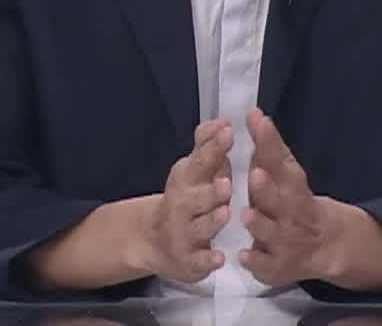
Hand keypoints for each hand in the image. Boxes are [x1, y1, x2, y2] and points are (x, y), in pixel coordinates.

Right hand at [136, 117, 232, 282]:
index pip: (200, 161)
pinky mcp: (189, 260)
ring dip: (211, 220)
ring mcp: (184, 234)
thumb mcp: (192, 170)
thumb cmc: (185, 198)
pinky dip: (207, 261)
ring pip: (200, 227)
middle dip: (211, 190)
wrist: (152, 240)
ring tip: (225, 212)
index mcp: (186, 179)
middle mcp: (182, 205)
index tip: (229, 132)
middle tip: (226, 183)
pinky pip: (198, 261)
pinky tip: (218, 259)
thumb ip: (207, 146)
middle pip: (197, 197)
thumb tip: (223, 120)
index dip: (214, 147)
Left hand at [238, 107, 343, 285]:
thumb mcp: (287, 175)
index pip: (283, 162)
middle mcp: (291, 214)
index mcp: (293, 187)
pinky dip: (256, 262)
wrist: (324, 244)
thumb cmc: (295, 202)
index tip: (259, 123)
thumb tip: (254, 114)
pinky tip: (243, 256)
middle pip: (281, 200)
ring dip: (260, 224)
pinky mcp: (276, 266)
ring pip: (272, 233)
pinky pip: (266, 266)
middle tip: (255, 174)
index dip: (271, 145)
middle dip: (268, 188)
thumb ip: (270, 148)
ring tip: (245, 213)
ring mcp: (285, 241)